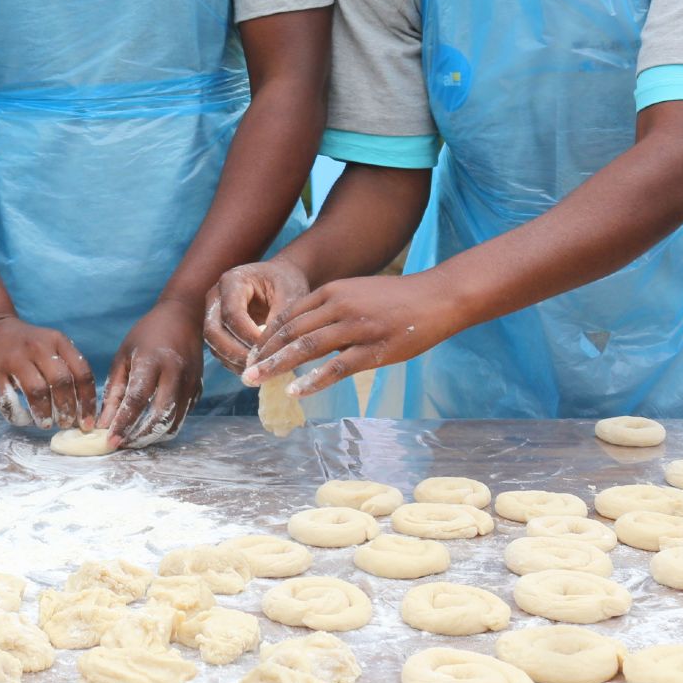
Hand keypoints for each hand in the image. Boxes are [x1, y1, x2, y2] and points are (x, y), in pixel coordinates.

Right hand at [0, 314, 95, 429]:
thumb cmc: (29, 347)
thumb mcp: (52, 346)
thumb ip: (68, 370)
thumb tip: (83, 412)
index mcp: (57, 341)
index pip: (81, 372)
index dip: (87, 401)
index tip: (87, 422)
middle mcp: (37, 347)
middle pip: (60, 382)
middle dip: (66, 409)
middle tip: (64, 423)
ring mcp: (14, 358)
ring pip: (36, 391)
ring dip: (44, 414)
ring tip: (45, 423)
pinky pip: (9, 401)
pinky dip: (19, 416)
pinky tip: (24, 419)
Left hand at [96, 298, 202, 448]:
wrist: (183, 317)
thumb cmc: (146, 335)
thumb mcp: (123, 356)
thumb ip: (114, 390)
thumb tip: (104, 423)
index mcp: (151, 361)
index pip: (137, 400)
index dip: (123, 423)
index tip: (110, 440)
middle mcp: (175, 373)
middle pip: (159, 417)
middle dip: (140, 437)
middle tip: (122, 444)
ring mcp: (190, 383)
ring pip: (174, 422)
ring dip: (153, 437)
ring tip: (133, 440)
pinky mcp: (198, 389)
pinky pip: (182, 417)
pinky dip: (165, 427)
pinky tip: (149, 427)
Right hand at [204, 257, 311, 371]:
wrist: (280, 278)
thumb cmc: (287, 283)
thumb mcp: (290, 296)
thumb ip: (279, 321)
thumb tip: (271, 352)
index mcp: (232, 281)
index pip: (232, 314)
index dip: (248, 336)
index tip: (269, 351)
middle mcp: (216, 296)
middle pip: (213, 332)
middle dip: (235, 353)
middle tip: (259, 367)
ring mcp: (213, 313)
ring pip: (214, 344)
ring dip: (234, 361)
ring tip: (259, 370)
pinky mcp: (218, 329)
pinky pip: (220, 350)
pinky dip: (235, 362)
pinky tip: (255, 368)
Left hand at [240, 273, 467, 397]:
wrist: (437, 297)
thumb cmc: (398, 298)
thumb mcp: (358, 293)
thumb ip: (332, 309)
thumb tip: (307, 333)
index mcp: (333, 291)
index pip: (289, 314)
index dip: (267, 335)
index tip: (253, 353)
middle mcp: (339, 305)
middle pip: (291, 330)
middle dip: (264, 352)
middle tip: (245, 372)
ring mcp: (357, 327)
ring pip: (307, 347)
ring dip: (278, 365)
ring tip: (257, 380)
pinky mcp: (374, 349)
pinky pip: (337, 367)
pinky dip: (313, 380)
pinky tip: (295, 391)